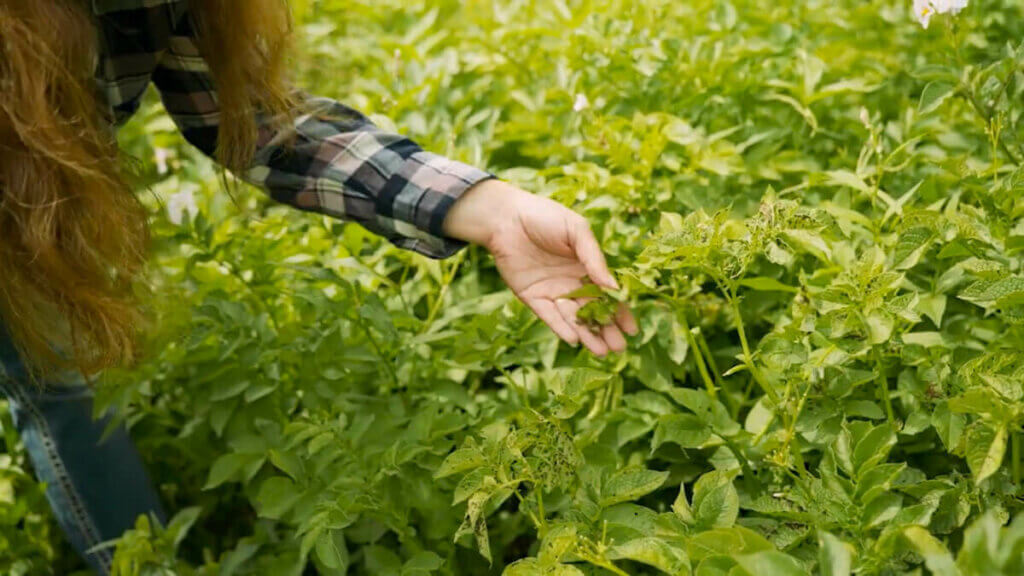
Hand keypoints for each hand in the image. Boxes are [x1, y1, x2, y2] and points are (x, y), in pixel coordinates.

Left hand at [443, 180, 637, 355]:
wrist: (506, 216)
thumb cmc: (545, 216)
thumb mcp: (576, 231)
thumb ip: (594, 258)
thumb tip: (613, 287)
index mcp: (587, 267)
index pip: (608, 294)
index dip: (620, 312)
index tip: (632, 330)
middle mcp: (572, 283)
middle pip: (592, 312)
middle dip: (607, 330)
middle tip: (619, 348)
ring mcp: (552, 291)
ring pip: (573, 318)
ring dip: (586, 335)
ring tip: (601, 351)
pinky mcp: (531, 297)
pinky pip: (548, 316)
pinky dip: (560, 327)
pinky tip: (574, 339)